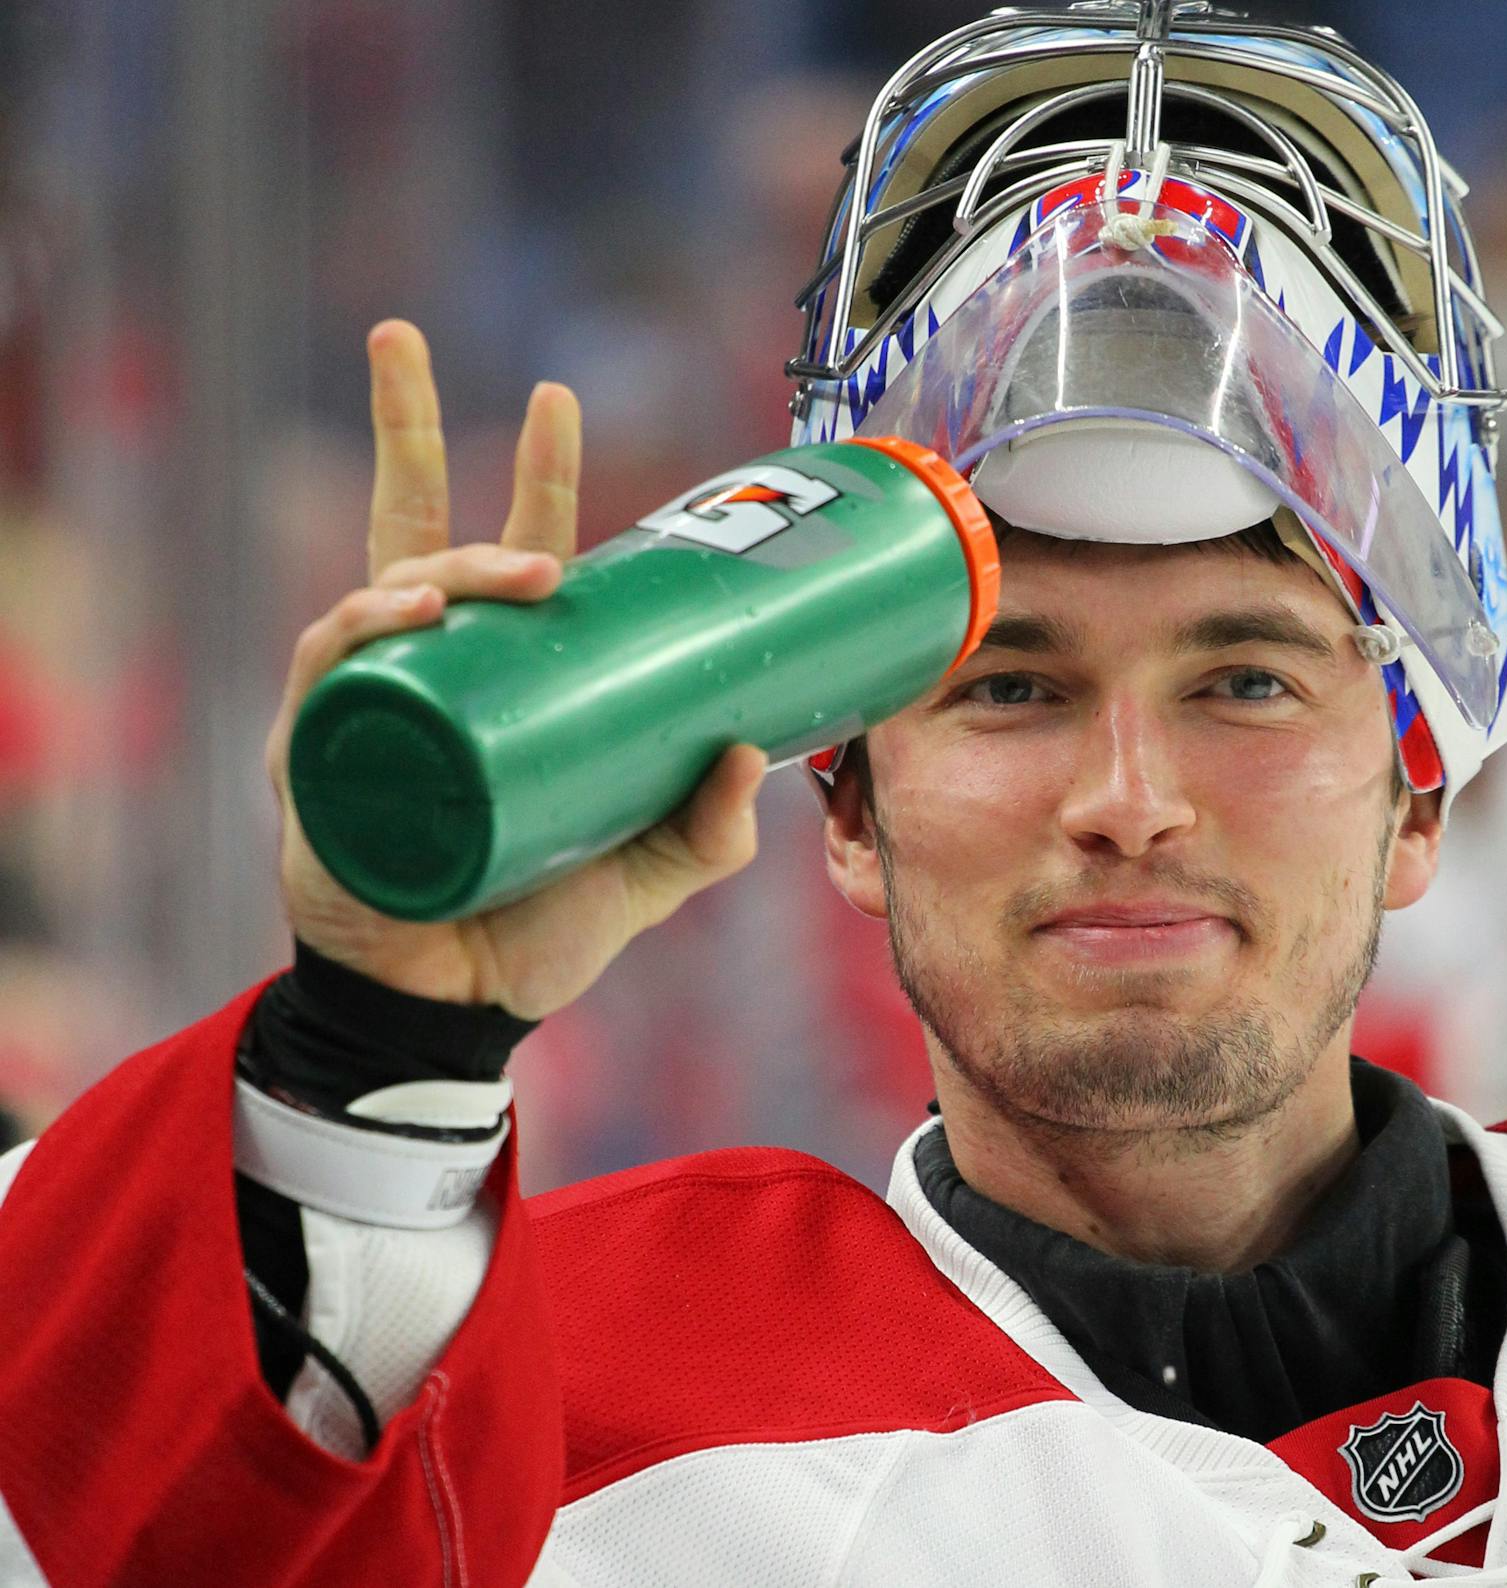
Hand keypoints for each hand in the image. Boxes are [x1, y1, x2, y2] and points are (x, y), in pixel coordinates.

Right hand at [265, 321, 766, 1018]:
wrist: (459, 1012)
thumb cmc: (542, 928)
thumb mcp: (649, 871)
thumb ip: (711, 828)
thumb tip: (758, 753)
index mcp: (504, 677)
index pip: (514, 554)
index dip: (533, 476)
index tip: (557, 397)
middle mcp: (427, 672)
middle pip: (410, 525)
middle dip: (400, 423)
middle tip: (402, 339)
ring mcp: (366, 709)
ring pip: (374, 590)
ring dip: (437, 561)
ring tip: (509, 569)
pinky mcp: (317, 761)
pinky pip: (329, 679)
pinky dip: (361, 638)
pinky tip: (402, 613)